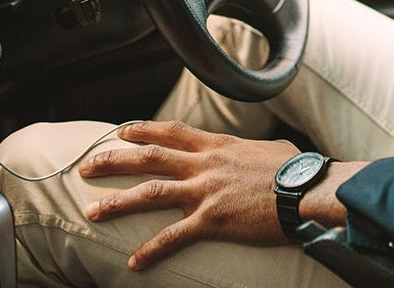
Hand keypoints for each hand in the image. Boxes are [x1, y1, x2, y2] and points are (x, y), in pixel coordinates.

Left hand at [78, 121, 298, 269]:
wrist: (306, 190)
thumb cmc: (295, 170)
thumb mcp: (268, 149)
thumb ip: (249, 150)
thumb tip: (252, 151)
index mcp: (217, 145)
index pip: (171, 132)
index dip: (142, 130)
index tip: (120, 133)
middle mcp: (205, 164)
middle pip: (149, 158)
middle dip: (114, 162)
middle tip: (86, 167)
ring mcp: (206, 190)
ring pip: (151, 193)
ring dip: (118, 202)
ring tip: (92, 212)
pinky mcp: (213, 219)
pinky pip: (174, 236)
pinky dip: (151, 250)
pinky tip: (134, 262)